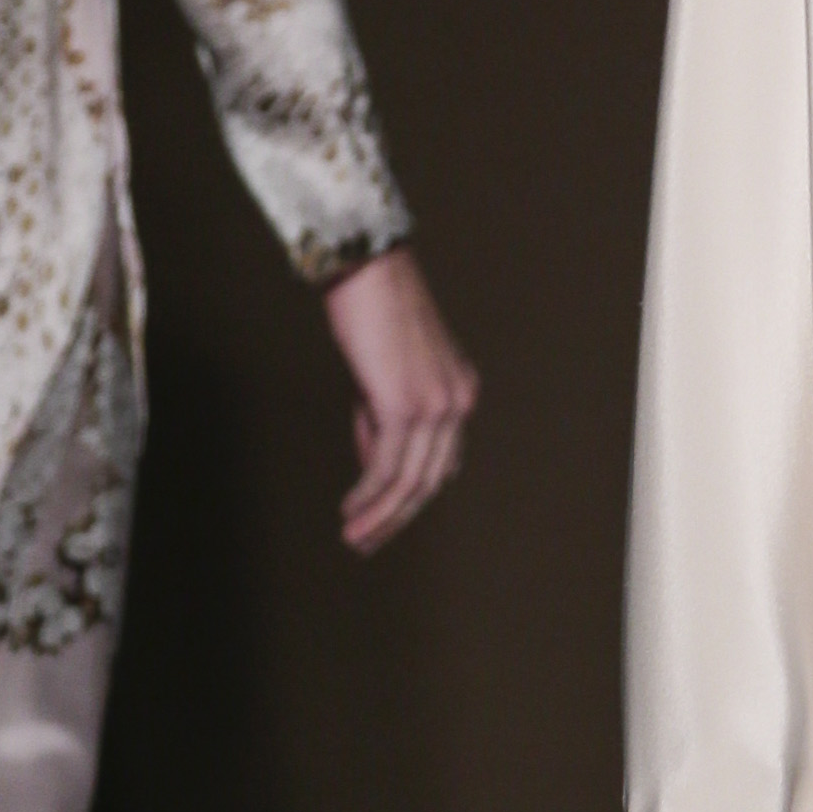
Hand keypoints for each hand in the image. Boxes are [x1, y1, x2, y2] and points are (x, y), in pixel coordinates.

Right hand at [322, 246, 476, 552]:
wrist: (366, 269)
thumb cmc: (371, 313)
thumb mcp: (383, 377)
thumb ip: (384, 422)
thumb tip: (376, 469)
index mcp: (460, 393)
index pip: (440, 461)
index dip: (410, 496)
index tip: (381, 518)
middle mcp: (458, 403)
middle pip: (431, 480)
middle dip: (397, 516)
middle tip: (366, 542)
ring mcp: (437, 406)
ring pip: (411, 481)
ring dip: (381, 515)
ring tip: (354, 537)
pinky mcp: (407, 405)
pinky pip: (390, 466)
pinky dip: (370, 493)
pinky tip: (352, 509)